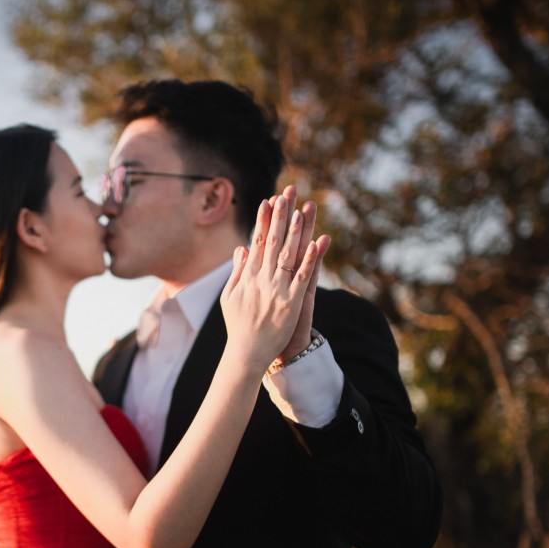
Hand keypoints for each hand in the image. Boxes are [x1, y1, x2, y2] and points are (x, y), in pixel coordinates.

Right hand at [221, 192, 328, 372]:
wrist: (247, 353)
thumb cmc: (238, 325)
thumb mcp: (230, 296)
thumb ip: (238, 271)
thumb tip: (241, 248)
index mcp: (248, 277)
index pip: (256, 242)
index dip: (263, 220)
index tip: (268, 200)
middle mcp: (262, 280)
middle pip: (272, 242)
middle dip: (280, 217)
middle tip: (286, 194)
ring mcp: (277, 291)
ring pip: (288, 255)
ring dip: (296, 232)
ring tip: (302, 210)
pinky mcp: (292, 304)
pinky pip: (303, 278)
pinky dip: (311, 260)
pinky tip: (318, 243)